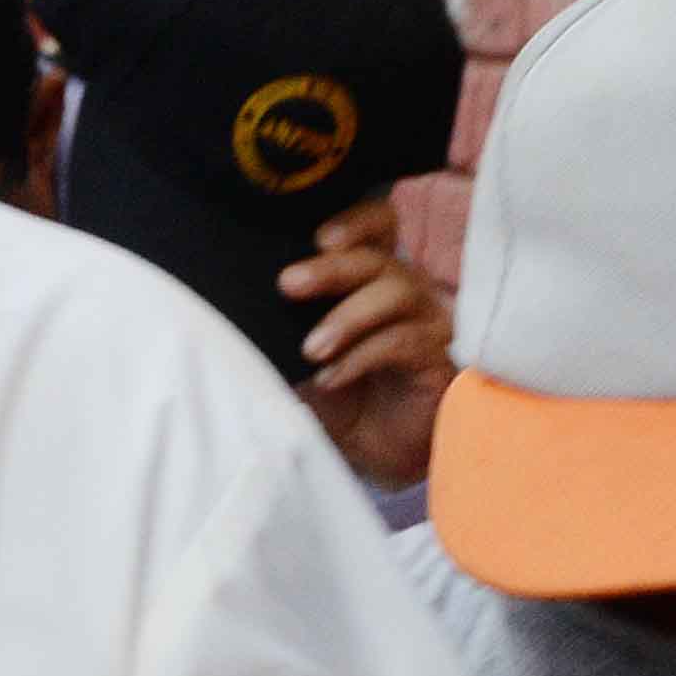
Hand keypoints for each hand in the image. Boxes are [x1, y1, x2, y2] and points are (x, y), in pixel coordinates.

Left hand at [285, 205, 449, 494]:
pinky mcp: (438, 359)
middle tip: (289, 284)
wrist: (373, 454)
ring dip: (346, 318)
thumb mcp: (303, 357)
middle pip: (379, 259)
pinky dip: (362, 357)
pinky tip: (332, 377)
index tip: (318, 237)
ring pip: (396, 294)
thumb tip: (238, 306)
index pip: (379, 226)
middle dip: (332, 269)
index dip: (357, 221)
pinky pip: (403, 342)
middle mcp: (407, 291)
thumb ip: (284, 325)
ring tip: (311, 350)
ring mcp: (428, 323)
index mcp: (374, 277)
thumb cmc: (340, 397)